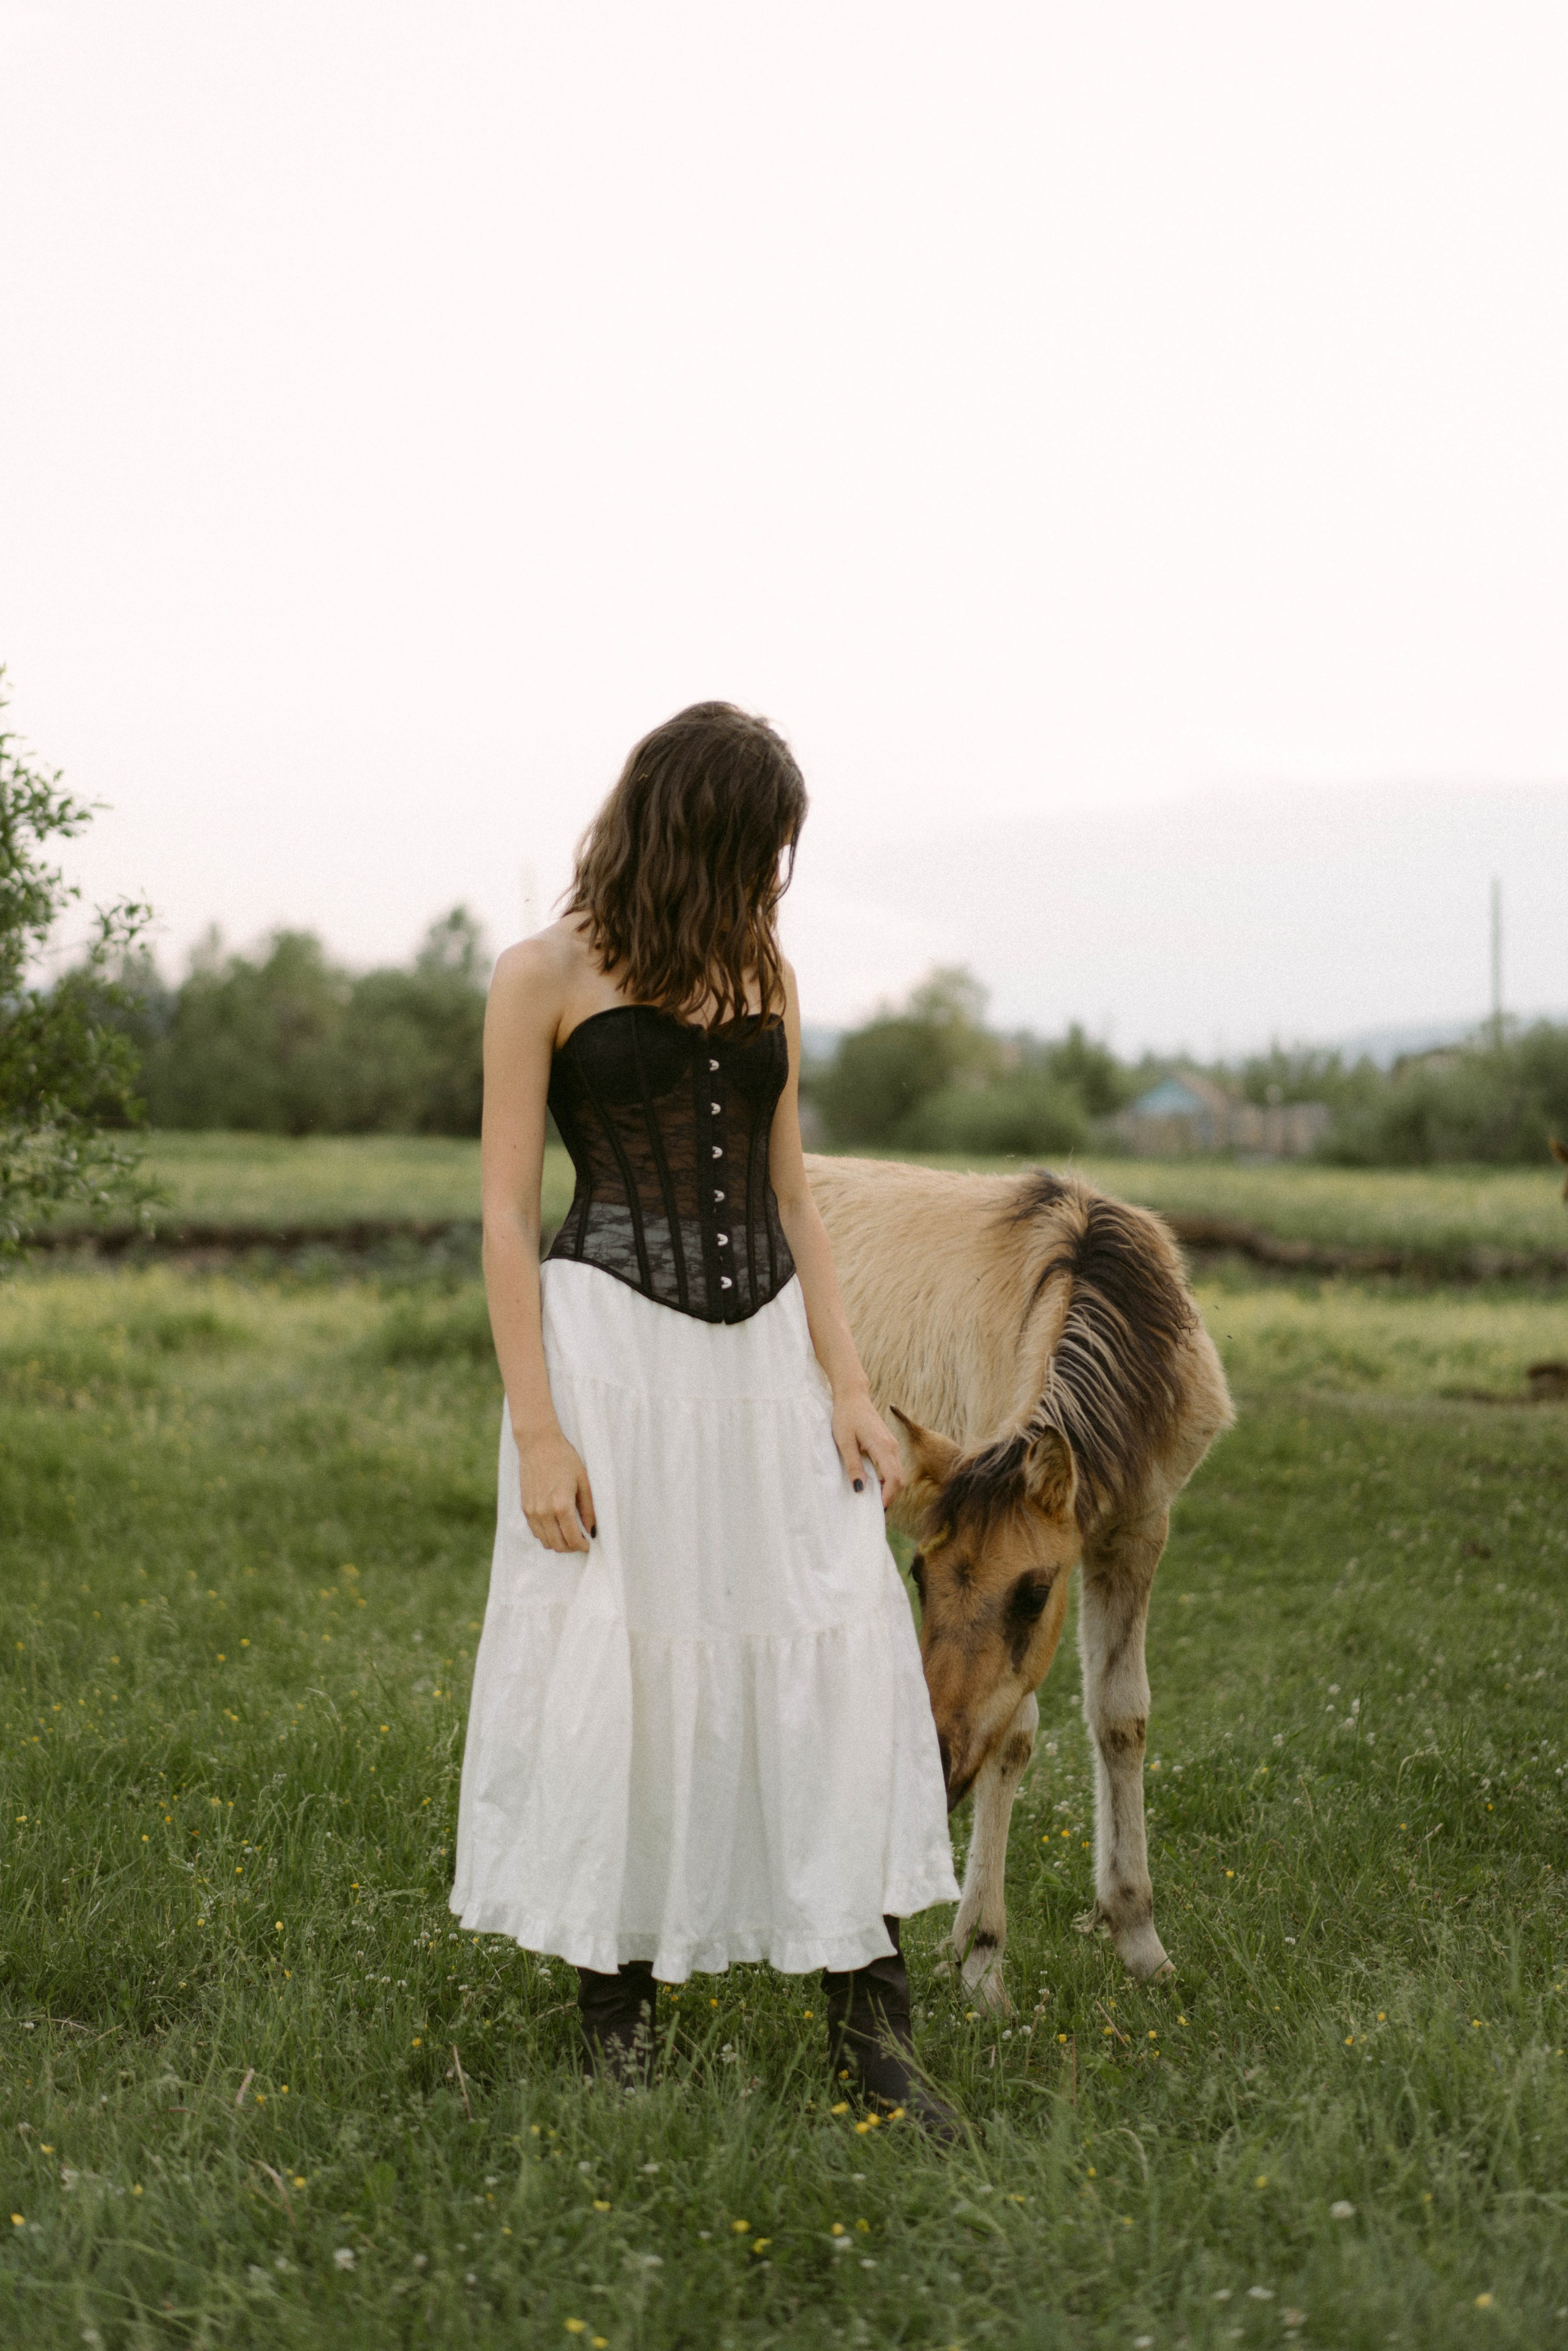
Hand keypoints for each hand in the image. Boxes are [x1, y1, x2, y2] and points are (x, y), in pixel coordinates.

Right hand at [515, 1423, 595, 1553]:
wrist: (538, 1444)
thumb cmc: (564, 1459)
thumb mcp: (583, 1482)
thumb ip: (588, 1509)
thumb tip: (592, 1530)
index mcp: (561, 1505)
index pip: (572, 1538)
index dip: (582, 1546)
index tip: (588, 1545)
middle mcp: (544, 1512)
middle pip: (557, 1545)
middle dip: (571, 1547)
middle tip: (580, 1541)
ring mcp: (532, 1511)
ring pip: (544, 1541)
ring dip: (558, 1543)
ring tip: (568, 1535)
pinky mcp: (525, 1507)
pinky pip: (535, 1531)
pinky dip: (546, 1534)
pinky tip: (555, 1526)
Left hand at [831, 1387, 903, 1508]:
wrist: (853, 1395)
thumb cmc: (846, 1416)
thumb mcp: (844, 1443)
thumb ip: (853, 1466)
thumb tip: (860, 1489)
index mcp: (882, 1446)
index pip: (894, 1478)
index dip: (888, 1497)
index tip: (877, 1509)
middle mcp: (892, 1446)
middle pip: (900, 1479)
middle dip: (890, 1497)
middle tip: (874, 1510)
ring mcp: (893, 1445)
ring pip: (898, 1474)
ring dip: (889, 1488)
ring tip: (873, 1500)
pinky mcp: (889, 1444)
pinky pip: (894, 1466)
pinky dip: (888, 1479)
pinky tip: (875, 1484)